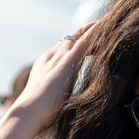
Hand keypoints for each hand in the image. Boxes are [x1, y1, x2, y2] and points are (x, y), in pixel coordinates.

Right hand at [0, 24, 98, 138]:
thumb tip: (57, 110)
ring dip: (93, 30)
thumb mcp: (48, 102)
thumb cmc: (36, 114)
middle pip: (71, 40)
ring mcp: (58, 58)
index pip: (62, 49)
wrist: (29, 112)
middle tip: (102, 28)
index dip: (75, 45)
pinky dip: (94, 33)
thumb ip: (55, 98)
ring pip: (78, 37)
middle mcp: (51, 57)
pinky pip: (83, 42)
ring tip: (109, 23)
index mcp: (44, 65)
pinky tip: (105, 25)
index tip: (87, 44)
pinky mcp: (67, 63)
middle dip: (85, 33)